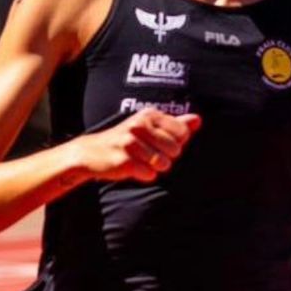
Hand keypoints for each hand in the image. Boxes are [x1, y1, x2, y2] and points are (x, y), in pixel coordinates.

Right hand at [76, 109, 201, 182]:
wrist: (92, 152)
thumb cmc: (126, 141)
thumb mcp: (149, 127)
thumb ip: (175, 124)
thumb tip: (198, 119)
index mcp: (149, 115)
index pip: (182, 133)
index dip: (175, 144)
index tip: (160, 144)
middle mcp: (139, 125)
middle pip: (175, 150)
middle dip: (166, 157)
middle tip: (149, 154)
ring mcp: (130, 142)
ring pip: (164, 163)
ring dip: (156, 168)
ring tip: (142, 162)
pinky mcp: (124, 160)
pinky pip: (150, 174)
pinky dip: (145, 175)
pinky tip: (133, 169)